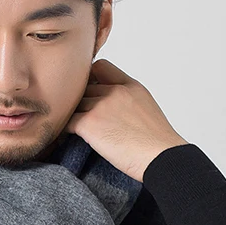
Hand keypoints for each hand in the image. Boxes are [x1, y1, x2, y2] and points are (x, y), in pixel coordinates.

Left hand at [63, 59, 189, 182]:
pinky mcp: (89, 123)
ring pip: (73, 103)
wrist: (161, 157)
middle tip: (75, 114)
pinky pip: (67, 121)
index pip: (101, 67)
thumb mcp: (146, 109)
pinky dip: (63, 129)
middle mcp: (115, 91)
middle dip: (79, 100)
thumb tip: (112, 111)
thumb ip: (127, 101)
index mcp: (131, 86)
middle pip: (83, 87)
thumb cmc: (157, 143)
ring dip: (70, 114)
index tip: (90, 92)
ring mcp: (101, 106)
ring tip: (68, 126)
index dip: (91, 78)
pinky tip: (65, 137)